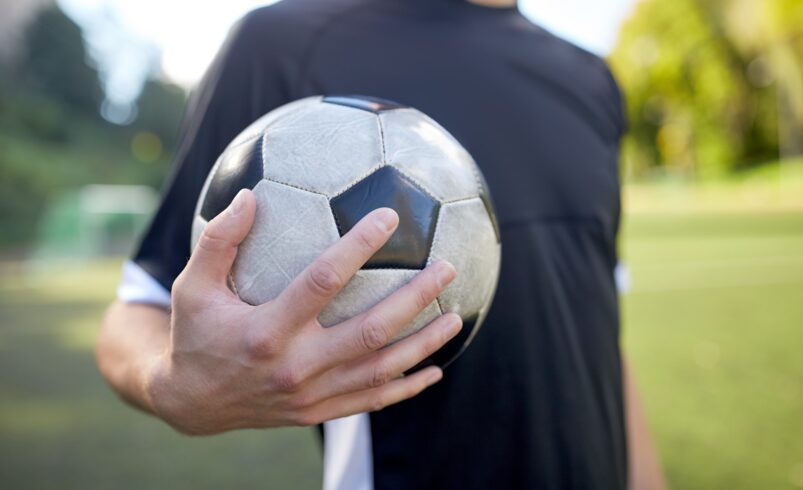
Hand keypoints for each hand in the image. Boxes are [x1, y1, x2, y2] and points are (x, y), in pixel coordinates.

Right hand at [146, 189, 460, 434]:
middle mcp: (295, 367)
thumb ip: (219, 242)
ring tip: (456, 318)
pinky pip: (371, 401)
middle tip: (445, 268)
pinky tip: (434, 371)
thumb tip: (246, 195)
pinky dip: (406, 388)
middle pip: (369, 330)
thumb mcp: (194, 287)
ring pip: (380, 369)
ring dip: (422, 344)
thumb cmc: (196, 335)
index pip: (322, 281)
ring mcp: (311, 394)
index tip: (389, 217)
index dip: (358, 247)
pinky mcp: (317, 412)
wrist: (192, 403)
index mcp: (267, 330)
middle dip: (414, 298)